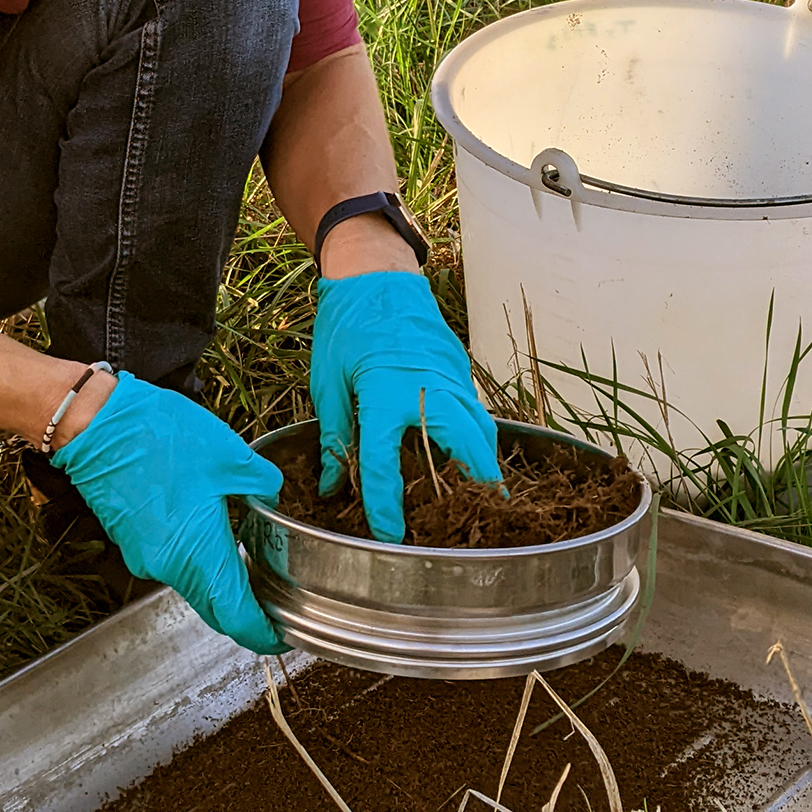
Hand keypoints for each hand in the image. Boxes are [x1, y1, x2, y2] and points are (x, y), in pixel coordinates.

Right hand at [52, 376, 284, 654]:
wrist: (95, 425)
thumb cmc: (159, 436)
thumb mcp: (232, 455)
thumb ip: (263, 484)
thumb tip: (272, 497)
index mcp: (200, 554)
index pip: (237, 618)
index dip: (264, 635)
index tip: (285, 637)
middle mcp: (170, 568)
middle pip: (216, 612)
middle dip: (247, 616)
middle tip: (277, 608)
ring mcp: (146, 559)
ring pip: (195, 588)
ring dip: (223, 586)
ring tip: (253, 568)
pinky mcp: (133, 544)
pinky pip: (174, 566)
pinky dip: (199, 563)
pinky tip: (215, 536)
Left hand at [310, 270, 500, 541]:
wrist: (375, 275)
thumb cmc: (346, 327)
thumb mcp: (328, 383)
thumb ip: (334, 437)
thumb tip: (332, 485)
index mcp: (385, 394)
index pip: (384, 465)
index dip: (385, 507)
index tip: (390, 536)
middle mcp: (427, 389)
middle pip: (467, 446)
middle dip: (476, 484)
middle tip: (478, 517)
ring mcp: (450, 378)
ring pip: (482, 430)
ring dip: (484, 463)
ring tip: (483, 496)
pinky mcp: (459, 371)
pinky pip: (476, 413)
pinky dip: (478, 439)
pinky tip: (471, 459)